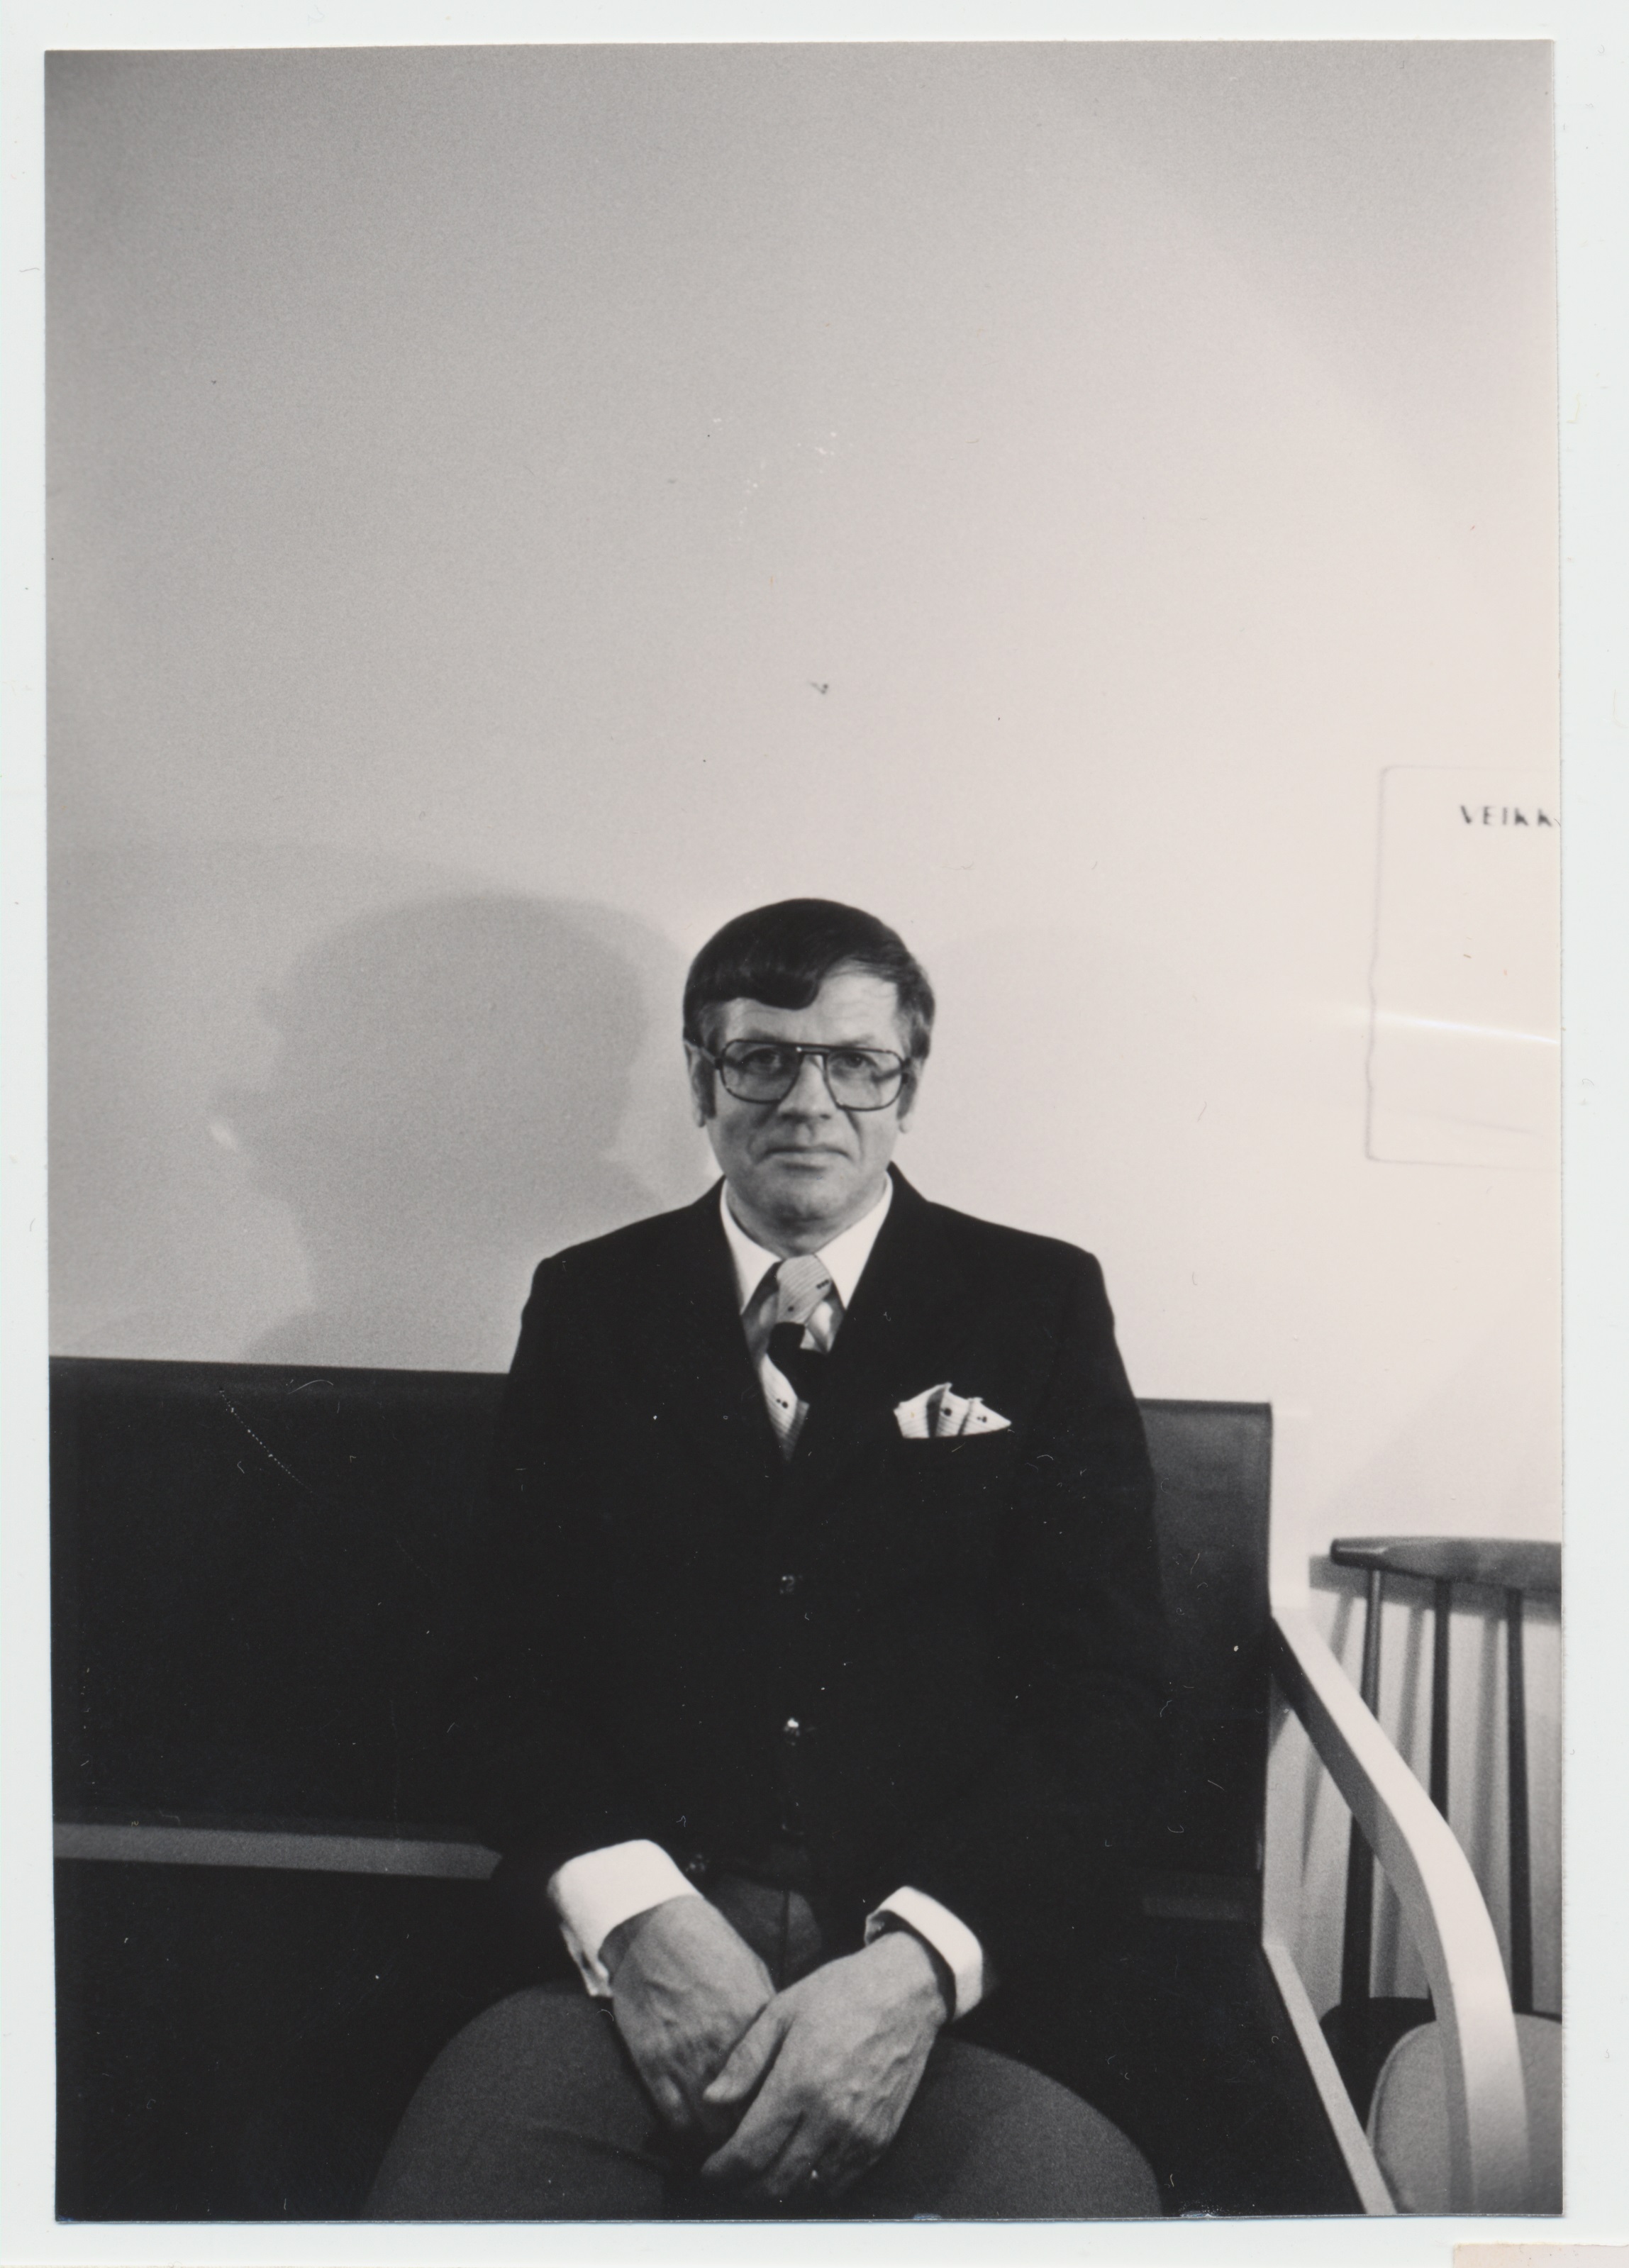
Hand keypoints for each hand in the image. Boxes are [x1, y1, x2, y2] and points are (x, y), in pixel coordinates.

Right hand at [603, 1895, 773, 2146]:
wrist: (654, 1929)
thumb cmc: (709, 1948)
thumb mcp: (753, 1977)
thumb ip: (766, 2023)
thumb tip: (782, 2058)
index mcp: (753, 2024)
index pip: (775, 2087)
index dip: (780, 2111)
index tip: (783, 2122)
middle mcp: (721, 2047)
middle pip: (744, 2115)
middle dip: (752, 2135)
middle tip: (757, 2145)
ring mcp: (684, 2058)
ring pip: (709, 2128)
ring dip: (720, 2143)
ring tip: (728, 2150)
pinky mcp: (653, 2064)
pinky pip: (674, 2118)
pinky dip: (688, 2135)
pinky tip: (697, 2137)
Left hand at [696, 1928, 948, 2203]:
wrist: (904, 1992)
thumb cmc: (839, 1993)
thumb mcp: (783, 2010)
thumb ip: (745, 2059)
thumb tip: (712, 2098)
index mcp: (799, 2082)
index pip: (750, 2151)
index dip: (722, 2171)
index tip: (708, 2171)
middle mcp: (830, 2116)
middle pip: (775, 2182)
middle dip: (743, 2189)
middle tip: (728, 2178)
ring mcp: (859, 2132)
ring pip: (807, 2190)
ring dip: (778, 2190)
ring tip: (760, 2173)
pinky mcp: (880, 2139)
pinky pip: (840, 2183)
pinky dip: (813, 2185)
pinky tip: (799, 2166)